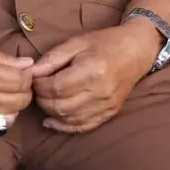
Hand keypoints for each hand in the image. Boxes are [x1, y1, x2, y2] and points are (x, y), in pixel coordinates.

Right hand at [0, 42, 34, 136]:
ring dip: (11, 105)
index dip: (26, 75)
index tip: (22, 71)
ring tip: (0, 94)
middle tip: (14, 82)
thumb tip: (27, 64)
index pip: (21, 81)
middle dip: (23, 91)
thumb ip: (2, 58)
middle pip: (20, 101)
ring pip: (11, 116)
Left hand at [26, 22, 158, 133]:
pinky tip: (52, 120)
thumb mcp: (78, 42)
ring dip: (51, 112)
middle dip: (42, 99)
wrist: (136, 50)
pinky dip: (64, 126)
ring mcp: (106, 105)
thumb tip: (32, 72)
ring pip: (69, 118)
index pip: (56, 87)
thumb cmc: (106, 42)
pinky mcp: (110, 113)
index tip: (34, 78)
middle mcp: (100, 91)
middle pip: (60, 105)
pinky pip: (83, 126)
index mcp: (92, 70)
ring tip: (46, 100)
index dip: (39, 85)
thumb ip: (54, 57)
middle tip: (37, 89)